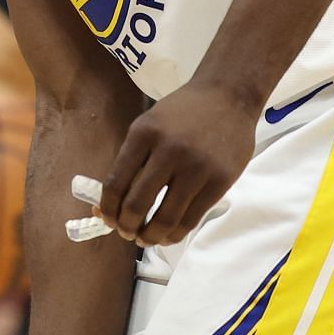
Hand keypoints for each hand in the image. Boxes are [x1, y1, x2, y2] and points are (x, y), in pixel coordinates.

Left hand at [97, 79, 255, 245]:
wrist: (228, 96)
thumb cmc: (182, 112)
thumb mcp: (149, 124)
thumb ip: (131, 159)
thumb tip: (108, 201)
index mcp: (143, 133)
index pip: (116, 181)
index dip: (107, 208)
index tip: (106, 219)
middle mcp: (168, 150)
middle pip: (137, 204)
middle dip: (126, 226)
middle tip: (125, 233)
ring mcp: (196, 167)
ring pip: (166, 217)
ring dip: (150, 236)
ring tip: (145, 239)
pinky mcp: (219, 181)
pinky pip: (191, 217)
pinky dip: (176, 233)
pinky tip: (168, 235)